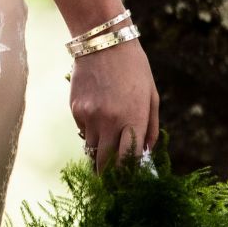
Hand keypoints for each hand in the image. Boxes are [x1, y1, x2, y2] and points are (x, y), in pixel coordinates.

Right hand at [70, 37, 158, 172]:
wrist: (103, 41)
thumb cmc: (134, 68)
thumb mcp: (152, 96)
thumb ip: (151, 127)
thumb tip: (146, 153)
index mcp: (133, 119)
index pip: (129, 161)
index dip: (128, 176)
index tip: (128, 185)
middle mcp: (109, 122)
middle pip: (106, 163)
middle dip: (109, 177)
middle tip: (111, 185)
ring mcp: (89, 116)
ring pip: (91, 150)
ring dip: (98, 157)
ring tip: (103, 160)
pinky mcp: (75, 109)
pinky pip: (83, 130)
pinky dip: (90, 132)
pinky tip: (96, 118)